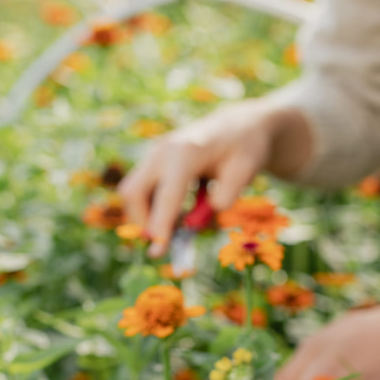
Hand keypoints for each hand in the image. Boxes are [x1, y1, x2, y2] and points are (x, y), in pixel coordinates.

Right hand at [118, 99, 311, 257]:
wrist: (239, 125)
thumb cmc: (245, 149)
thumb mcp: (246, 171)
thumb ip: (227, 195)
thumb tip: (196, 220)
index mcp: (186, 153)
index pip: (166, 196)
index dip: (160, 227)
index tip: (157, 253)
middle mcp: (163, 151)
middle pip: (133, 193)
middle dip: (143, 222)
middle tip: (164, 243)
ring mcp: (154, 153)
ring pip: (132, 192)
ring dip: (147, 215)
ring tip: (178, 225)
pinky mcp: (153, 160)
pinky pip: (141, 189)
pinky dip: (153, 207)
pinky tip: (179, 211)